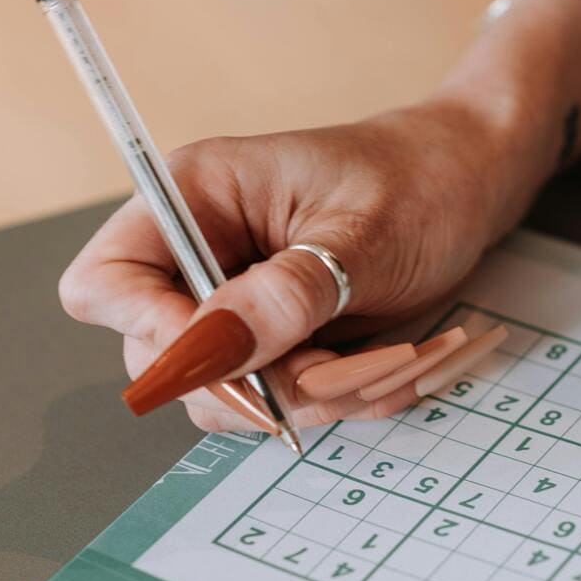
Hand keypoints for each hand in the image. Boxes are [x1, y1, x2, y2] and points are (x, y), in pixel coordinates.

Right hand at [59, 95, 542, 435]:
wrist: (474, 186)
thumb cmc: (422, 182)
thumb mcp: (365, 234)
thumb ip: (290, 291)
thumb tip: (214, 347)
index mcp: (197, 197)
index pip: (106, 282)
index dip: (151, 331)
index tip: (232, 357)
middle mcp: (202, 253)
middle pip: (160, 357)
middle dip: (252, 380)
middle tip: (337, 367)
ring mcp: (237, 302)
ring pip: (224, 392)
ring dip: (305, 397)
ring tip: (383, 358)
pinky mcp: (277, 339)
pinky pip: (277, 398)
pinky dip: (333, 398)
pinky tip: (388, 363)